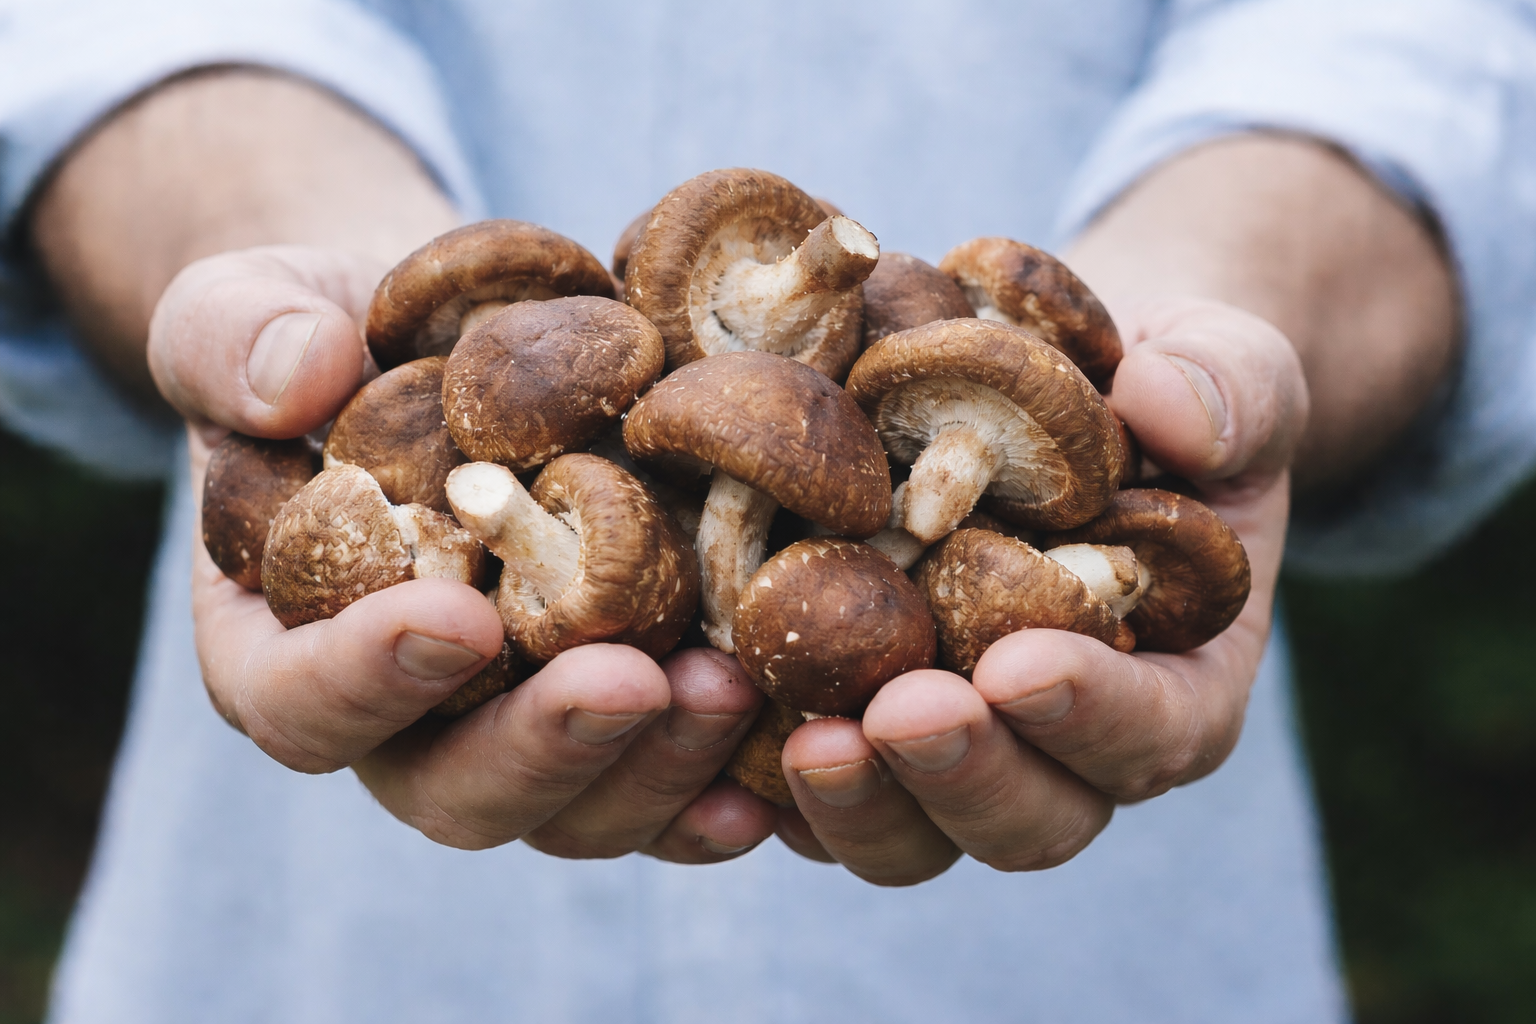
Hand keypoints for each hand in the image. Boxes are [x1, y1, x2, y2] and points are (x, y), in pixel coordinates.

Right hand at [151, 245, 779, 857]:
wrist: (446, 350)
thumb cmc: (335, 335)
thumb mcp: (250, 309)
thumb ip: (235, 340)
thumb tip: (295, 380)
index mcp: (281, 644)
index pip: (299, 701)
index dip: (368, 679)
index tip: (460, 620)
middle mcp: (402, 719)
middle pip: (452, 788)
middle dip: (544, 749)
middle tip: (631, 683)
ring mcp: (515, 727)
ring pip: (574, 807)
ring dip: (652, 767)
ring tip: (731, 688)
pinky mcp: (613, 715)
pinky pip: (662, 783)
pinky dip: (717, 783)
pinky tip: (781, 759)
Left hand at [767, 298, 1307, 883]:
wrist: (1047, 395)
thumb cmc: (1146, 386)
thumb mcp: (1221, 366)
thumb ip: (1230, 390)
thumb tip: (1171, 409)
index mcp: (1174, 680)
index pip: (1153, 730)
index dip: (1092, 713)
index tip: (1019, 666)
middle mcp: (1063, 744)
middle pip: (1029, 817)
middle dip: (965, 775)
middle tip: (901, 714)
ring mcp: (953, 747)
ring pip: (912, 829)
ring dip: (861, 802)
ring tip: (805, 739)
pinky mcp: (854, 723)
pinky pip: (810, 789)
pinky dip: (761, 790)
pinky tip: (714, 760)